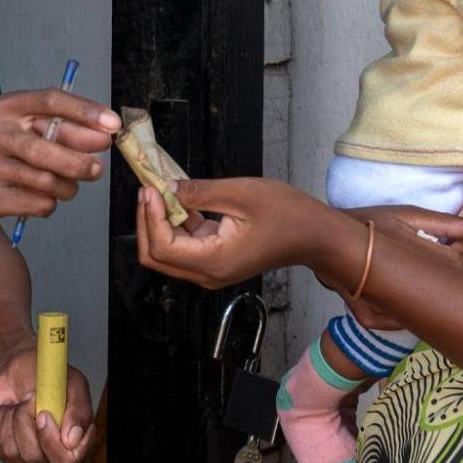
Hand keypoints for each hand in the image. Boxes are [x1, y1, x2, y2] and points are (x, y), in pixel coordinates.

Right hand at [0, 90, 119, 224]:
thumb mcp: (3, 120)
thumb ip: (46, 124)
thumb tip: (98, 133)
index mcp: (5, 109)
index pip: (52, 102)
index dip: (87, 112)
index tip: (112, 124)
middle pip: (54, 148)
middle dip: (84, 162)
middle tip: (95, 169)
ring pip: (50, 182)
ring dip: (68, 188)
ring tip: (68, 186)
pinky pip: (37, 204)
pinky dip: (49, 204)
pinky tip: (44, 198)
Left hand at [0, 347, 94, 462]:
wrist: (18, 368)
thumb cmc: (48, 376)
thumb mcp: (73, 383)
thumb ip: (79, 411)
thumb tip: (72, 440)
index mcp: (76, 439)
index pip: (67, 461)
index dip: (52, 442)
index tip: (43, 413)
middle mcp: (55, 453)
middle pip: (39, 460)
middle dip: (27, 427)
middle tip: (29, 399)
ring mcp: (30, 455)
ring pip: (16, 452)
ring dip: (15, 418)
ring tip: (22, 401)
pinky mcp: (7, 452)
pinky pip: (0, 446)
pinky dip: (0, 421)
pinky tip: (9, 410)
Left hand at [134, 177, 345, 288]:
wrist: (315, 236)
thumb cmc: (288, 215)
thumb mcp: (242, 194)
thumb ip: (200, 192)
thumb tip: (166, 188)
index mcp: (214, 262)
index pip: (162, 248)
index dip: (149, 218)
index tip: (150, 189)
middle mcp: (208, 273)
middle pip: (157, 256)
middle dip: (147, 222)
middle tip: (148, 188)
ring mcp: (211, 269)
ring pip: (167, 252)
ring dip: (158, 222)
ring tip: (159, 189)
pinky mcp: (215, 259)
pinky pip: (184, 245)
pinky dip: (175, 223)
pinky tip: (178, 198)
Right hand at [333, 205, 462, 327]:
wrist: (325, 241)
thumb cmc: (367, 223)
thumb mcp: (406, 216)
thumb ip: (445, 223)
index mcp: (429, 262)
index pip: (459, 264)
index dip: (451, 253)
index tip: (435, 244)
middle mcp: (414, 290)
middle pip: (444, 290)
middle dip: (436, 276)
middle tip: (418, 261)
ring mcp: (392, 309)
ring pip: (422, 309)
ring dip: (419, 295)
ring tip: (403, 274)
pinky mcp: (374, 320)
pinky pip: (399, 321)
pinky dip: (400, 310)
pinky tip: (390, 293)